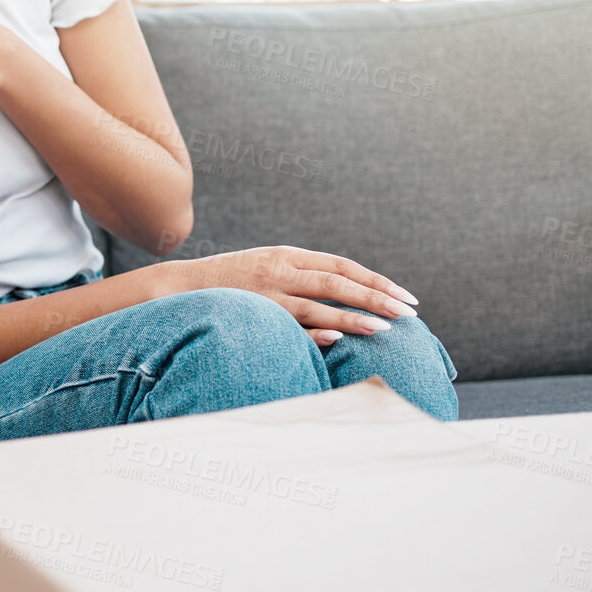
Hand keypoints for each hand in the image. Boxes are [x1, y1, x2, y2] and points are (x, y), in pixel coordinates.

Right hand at [162, 246, 420, 346]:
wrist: (181, 286)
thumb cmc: (231, 280)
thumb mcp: (267, 265)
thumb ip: (301, 275)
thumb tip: (346, 291)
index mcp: (287, 255)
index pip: (342, 266)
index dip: (376, 280)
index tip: (405, 296)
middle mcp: (280, 270)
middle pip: (337, 282)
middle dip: (377, 296)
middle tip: (409, 313)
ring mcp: (267, 293)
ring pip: (319, 303)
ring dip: (355, 315)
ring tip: (386, 328)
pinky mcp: (255, 313)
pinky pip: (292, 324)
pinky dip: (316, 329)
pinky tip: (340, 336)